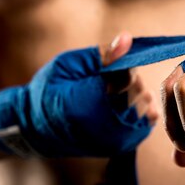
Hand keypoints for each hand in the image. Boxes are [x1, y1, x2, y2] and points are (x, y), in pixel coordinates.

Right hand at [0, 32, 156, 157]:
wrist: (37, 129)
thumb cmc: (49, 91)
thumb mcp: (68, 64)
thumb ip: (101, 53)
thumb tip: (128, 38)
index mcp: (86, 106)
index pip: (124, 77)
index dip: (118, 65)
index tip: (103, 67)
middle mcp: (104, 128)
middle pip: (137, 90)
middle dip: (127, 78)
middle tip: (105, 80)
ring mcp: (116, 140)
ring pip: (145, 104)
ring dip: (134, 93)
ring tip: (111, 93)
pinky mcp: (123, 146)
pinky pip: (148, 120)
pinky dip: (140, 106)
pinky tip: (123, 103)